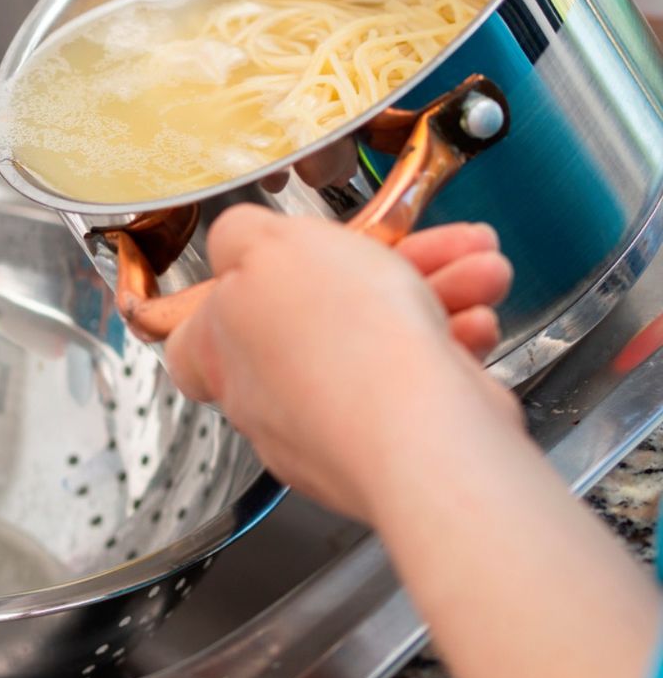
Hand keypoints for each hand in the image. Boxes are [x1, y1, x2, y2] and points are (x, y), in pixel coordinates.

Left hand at [164, 205, 518, 522]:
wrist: (423, 432)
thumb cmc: (341, 344)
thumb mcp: (269, 244)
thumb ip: (240, 234)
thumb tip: (235, 240)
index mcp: (221, 352)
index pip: (199, 331)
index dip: (233, 293)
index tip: (268, 267)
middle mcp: (269, 396)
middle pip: (315, 313)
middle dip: (380, 268)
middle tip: (421, 245)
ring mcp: (333, 424)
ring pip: (380, 340)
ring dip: (434, 293)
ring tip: (479, 270)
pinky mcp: (394, 442)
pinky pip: (420, 380)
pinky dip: (451, 343)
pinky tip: (476, 319)